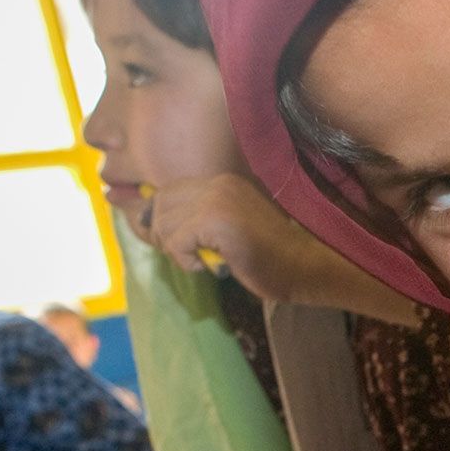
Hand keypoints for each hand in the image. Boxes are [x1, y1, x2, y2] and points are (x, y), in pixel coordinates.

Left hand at [140, 174, 340, 301]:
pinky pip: (176, 241)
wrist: (304, 268)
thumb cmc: (270, 258)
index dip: (160, 218)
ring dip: (175, 249)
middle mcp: (218, 184)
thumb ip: (196, 221)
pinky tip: (208, 267)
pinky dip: (185, 260)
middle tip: (187, 256)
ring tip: (201, 261)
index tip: (170, 242)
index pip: (168, 191)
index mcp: (222, 182)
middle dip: (163, 234)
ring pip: (163, 223)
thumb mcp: (228, 231)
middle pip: (160, 203)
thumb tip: (145, 221)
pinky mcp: (216, 221)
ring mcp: (217, 199)